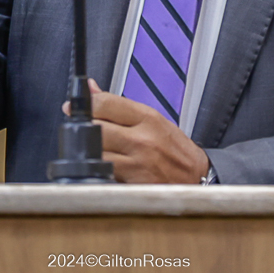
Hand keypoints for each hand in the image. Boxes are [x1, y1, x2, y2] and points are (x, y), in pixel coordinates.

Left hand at [67, 79, 209, 183]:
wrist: (197, 179)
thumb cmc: (176, 150)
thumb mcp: (153, 119)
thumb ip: (119, 105)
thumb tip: (92, 88)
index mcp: (148, 118)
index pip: (106, 104)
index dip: (86, 104)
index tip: (76, 106)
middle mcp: (142, 139)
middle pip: (95, 128)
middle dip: (84, 128)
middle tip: (82, 129)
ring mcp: (136, 163)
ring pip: (95, 152)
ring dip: (89, 150)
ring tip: (96, 149)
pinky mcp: (131, 184)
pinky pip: (103, 173)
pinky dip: (98, 169)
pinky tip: (103, 166)